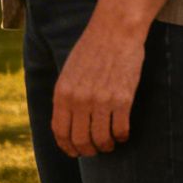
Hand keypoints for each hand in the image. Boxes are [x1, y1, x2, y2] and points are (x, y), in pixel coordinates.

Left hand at [49, 20, 143, 156]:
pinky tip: (122, 133)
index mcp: (62, 92)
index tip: (75, 152)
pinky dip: (122, 137)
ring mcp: (101, 100)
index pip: (60, 131)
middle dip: (88, 150)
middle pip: (80, 141)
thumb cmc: (92, 49)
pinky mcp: (122, 99)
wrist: (115, 30)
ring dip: (106, 146)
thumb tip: (66, 123)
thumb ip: (66, 96)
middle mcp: (79, 99)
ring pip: (101, 140)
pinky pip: (121, 131)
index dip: (67, 147)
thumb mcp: (69, 72)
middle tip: (95, 149)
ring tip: (110, 142)